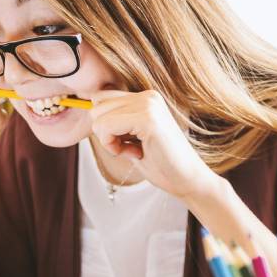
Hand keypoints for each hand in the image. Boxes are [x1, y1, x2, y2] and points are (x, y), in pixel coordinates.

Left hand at [90, 89, 218, 199]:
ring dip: (110, 141)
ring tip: (135, 150)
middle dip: (105, 133)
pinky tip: (135, 153)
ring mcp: (148, 104)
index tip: (125, 143)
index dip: (104, 126)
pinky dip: (113, 146)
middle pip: (96, 106)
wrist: (188, 180)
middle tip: (130, 148)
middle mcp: (147, 96)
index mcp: (145, 98)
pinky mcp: (147, 118)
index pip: (101, 99)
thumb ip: (115, 122)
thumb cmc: (160, 164)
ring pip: (98, 117)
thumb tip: (88, 109)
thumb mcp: (131, 138)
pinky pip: (106, 127)